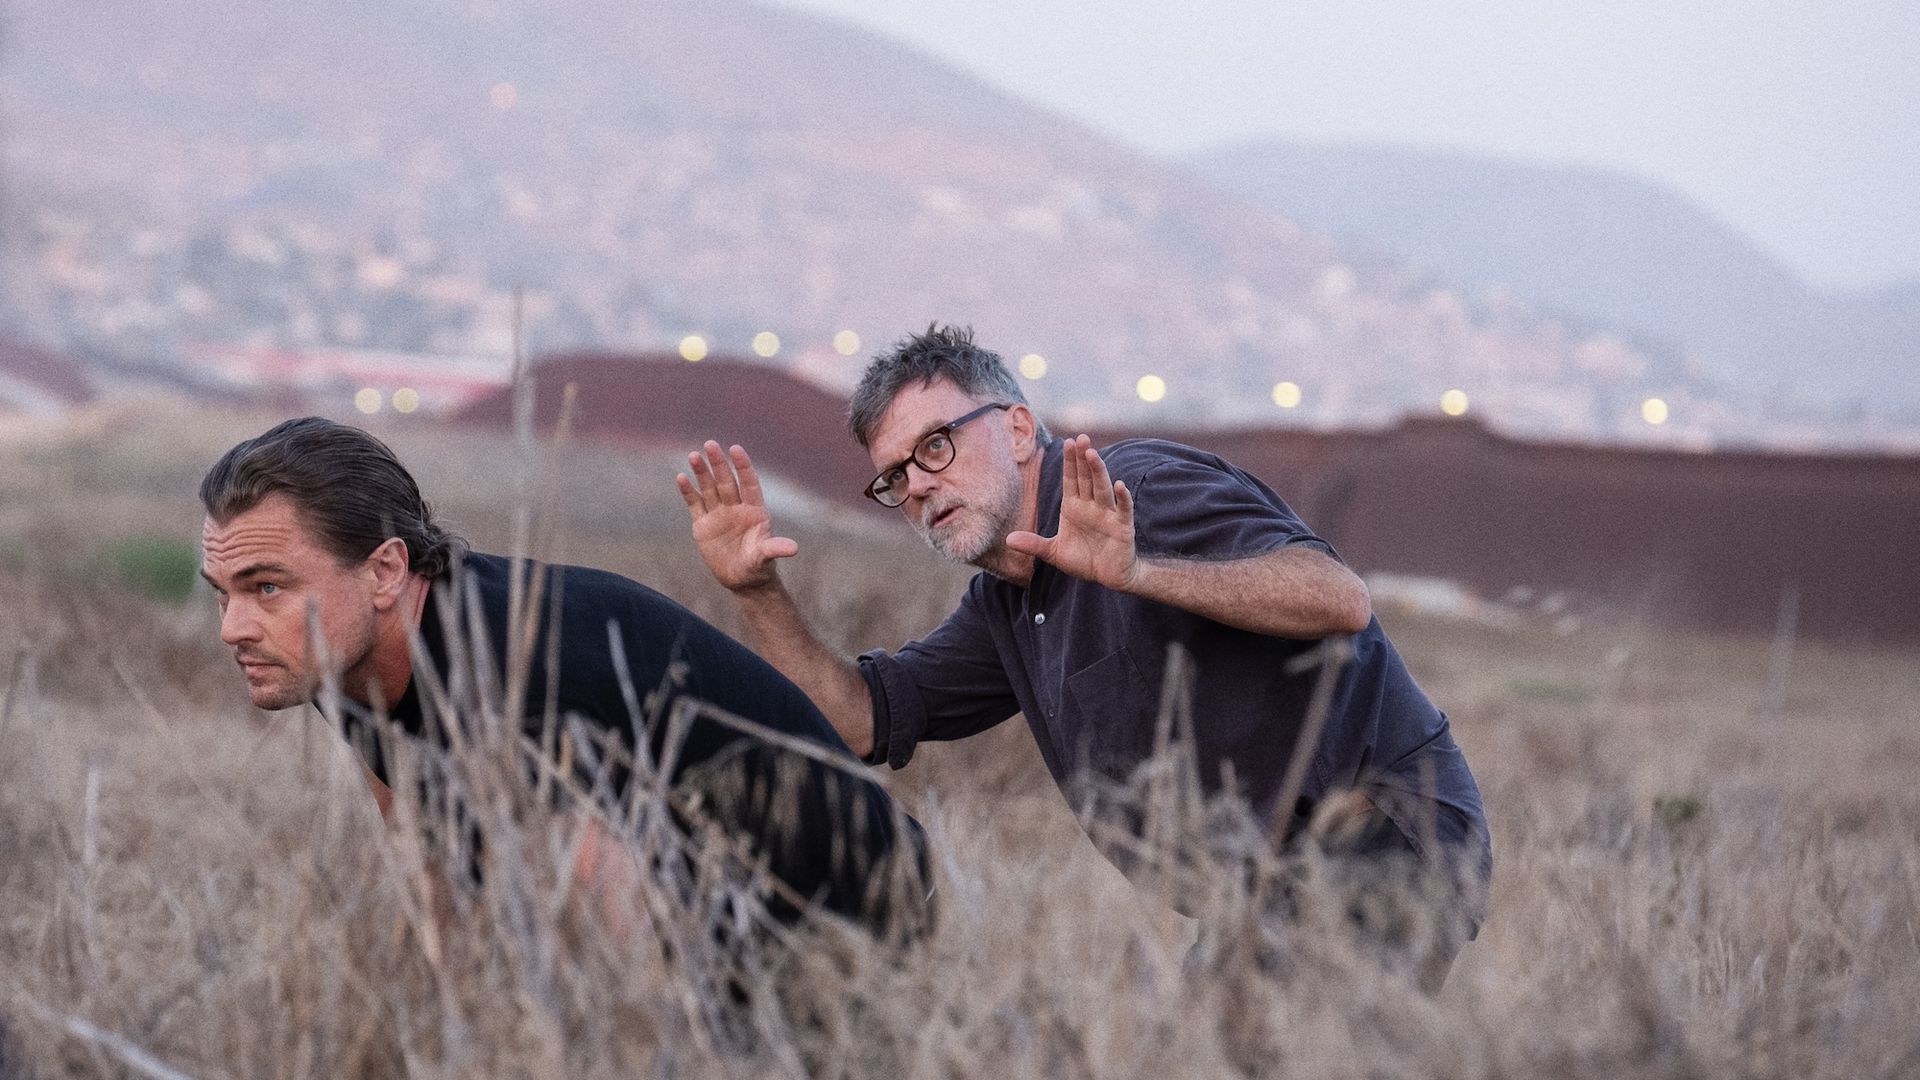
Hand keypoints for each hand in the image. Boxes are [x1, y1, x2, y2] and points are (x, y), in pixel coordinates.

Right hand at [676, 441, 798, 592]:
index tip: (736, 449)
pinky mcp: (703, 525)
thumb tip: (794, 549)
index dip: (743, 466)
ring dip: (702, 473)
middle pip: (726, 481)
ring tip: (694, 456)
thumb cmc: (758, 567)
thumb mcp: (765, 558)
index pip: (749, 483)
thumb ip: (775, 549)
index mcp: (754, 510)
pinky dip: (688, 492)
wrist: (742, 580)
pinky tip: (681, 477)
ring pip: (709, 488)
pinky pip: (695, 504)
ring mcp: (719, 514)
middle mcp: (736, 508)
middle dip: (718, 464)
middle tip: (710, 444)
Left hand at [1004, 435, 1138, 589]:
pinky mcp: (1123, 527)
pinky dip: (1122, 498)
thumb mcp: (1054, 553)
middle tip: (1081, 437)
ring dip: (1098, 471)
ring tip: (1092, 454)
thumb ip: (1034, 544)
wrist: (1109, 577)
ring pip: (1103, 488)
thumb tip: (1008, 539)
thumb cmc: (1084, 560)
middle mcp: (1091, 506)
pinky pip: (1123, 509)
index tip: (1067, 442)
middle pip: (1087, 478)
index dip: (1069, 462)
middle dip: (1083, 458)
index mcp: (1074, 507)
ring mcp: (1108, 515)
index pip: (1071, 480)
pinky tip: (1119, 485)